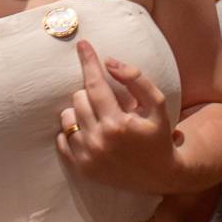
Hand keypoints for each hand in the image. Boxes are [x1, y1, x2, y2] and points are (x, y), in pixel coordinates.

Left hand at [56, 41, 178, 191]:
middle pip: (78, 98)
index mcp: (118, 123)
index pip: (95, 84)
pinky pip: (62, 139)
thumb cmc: (158, 136)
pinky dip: (72, 131)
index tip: (82, 45)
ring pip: (67, 117)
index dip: (88, 62)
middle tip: (108, 103)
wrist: (160, 177)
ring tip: (99, 118)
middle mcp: (99, 141)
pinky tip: (89, 132)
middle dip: (91, 94)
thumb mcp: (157, 104)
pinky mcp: (81, 168)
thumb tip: (109, 62)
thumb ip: (136, 80)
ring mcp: (88, 157)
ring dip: (80, 111)